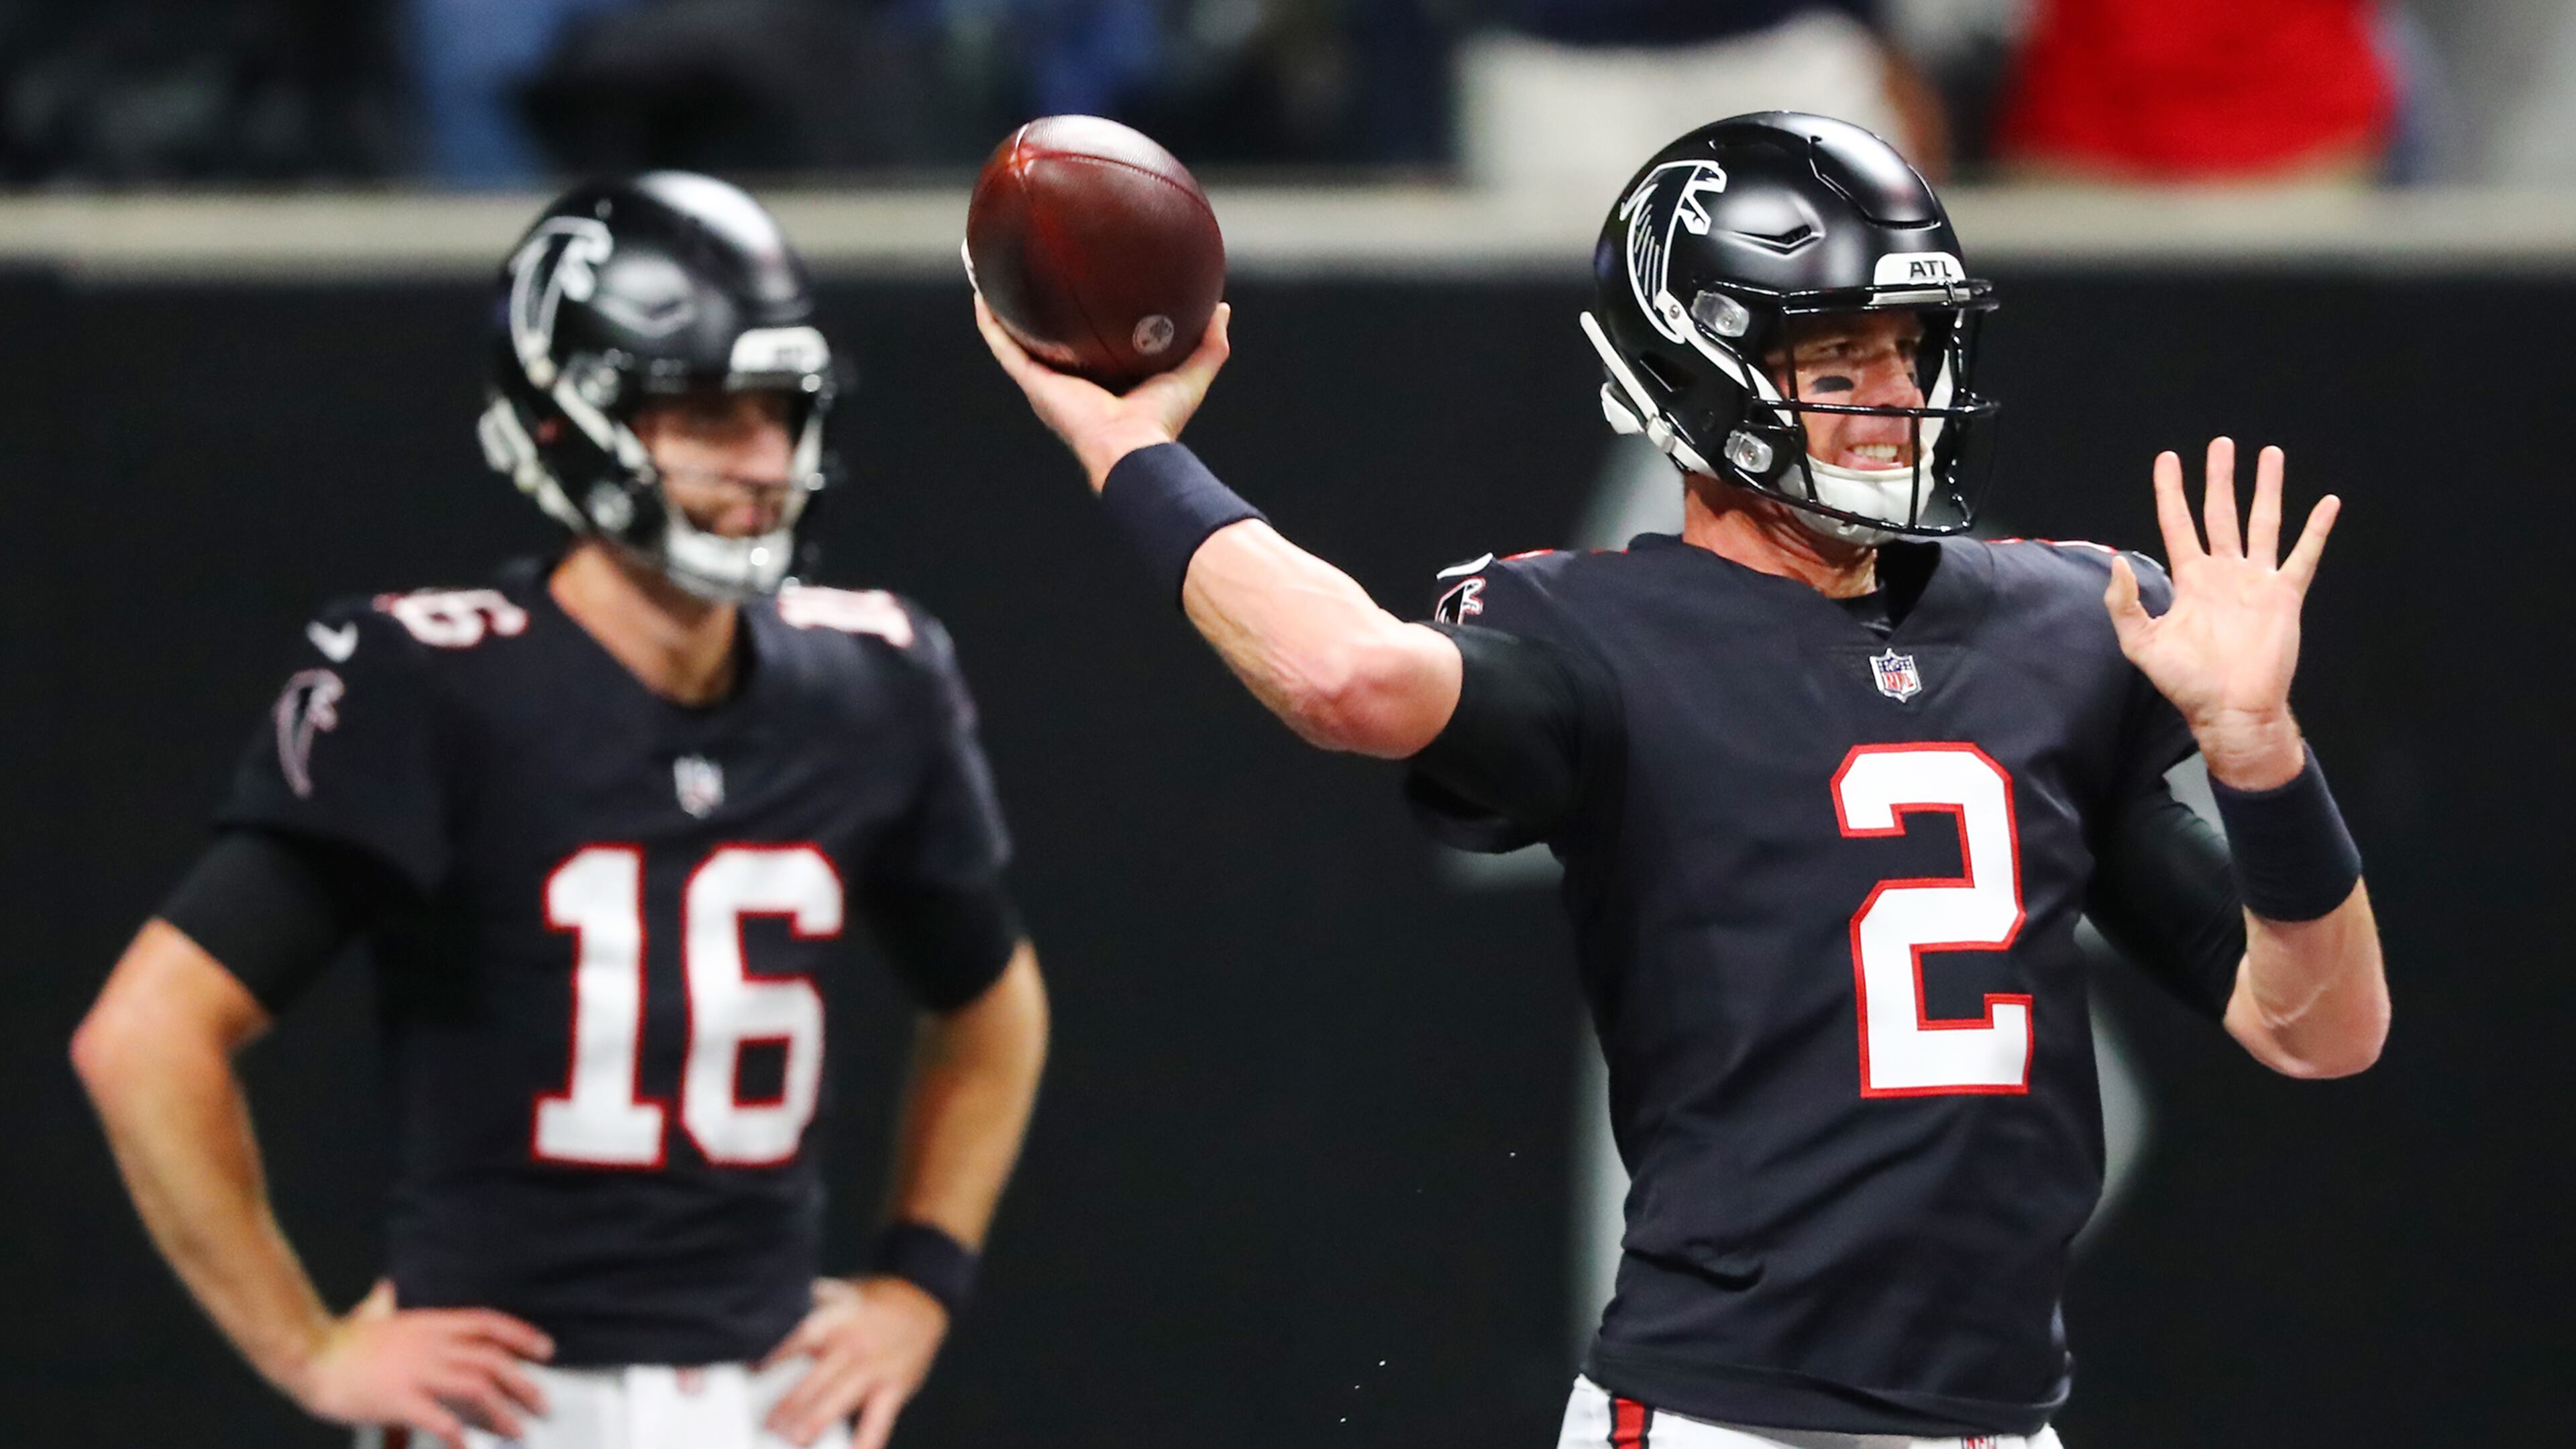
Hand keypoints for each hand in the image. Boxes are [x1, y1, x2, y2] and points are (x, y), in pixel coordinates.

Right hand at [287, 1279, 551, 1441]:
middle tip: (542, 1402)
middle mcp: (431, 1344)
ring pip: (476, 1387)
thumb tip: (385, 1290)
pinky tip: (467, 1446)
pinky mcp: (398, 1398)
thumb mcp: (370, 1316)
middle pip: (491, 1359)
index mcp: (430, 1324)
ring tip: (518, 1430)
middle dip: (523, 1382)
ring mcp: (417, 1371)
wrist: (309, 1354)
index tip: (545, 1350)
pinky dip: (458, 1433)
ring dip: (502, 1411)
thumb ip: (382, 1304)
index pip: (488, 1324)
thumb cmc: (338, 1341)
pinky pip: (438, 1418)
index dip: (522, 1335)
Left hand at [760, 1276, 948, 1448]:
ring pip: (841, 1399)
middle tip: (767, 1424)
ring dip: (816, 1421)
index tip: (753, 1374)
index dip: (776, 1357)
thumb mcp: (841, 1293)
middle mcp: (854, 1344)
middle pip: (816, 1378)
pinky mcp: (895, 1387)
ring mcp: (875, 1367)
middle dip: (789, 1404)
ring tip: (795, 1439)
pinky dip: (867, 1440)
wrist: (923, 1301)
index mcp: (836, 1320)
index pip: (800, 1339)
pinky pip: (879, 1419)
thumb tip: (770, 1316)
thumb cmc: (874, 1302)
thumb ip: (809, 1306)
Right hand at [973, 294, 1231, 489]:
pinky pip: (1005, 347)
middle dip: (1035, 316)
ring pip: (1016, 342)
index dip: (1080, 325)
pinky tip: (981, 295)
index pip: (1086, 349)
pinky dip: (990, 324)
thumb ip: (1209, 343)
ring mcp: (1046, 384)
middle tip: (1028, 279)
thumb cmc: (1162, 422)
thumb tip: (1221, 308)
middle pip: (1045, 343)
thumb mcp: (1192, 374)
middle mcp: (1068, 383)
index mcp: (1100, 383)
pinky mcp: (1034, 383)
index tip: (1079, 296)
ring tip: (991, 279)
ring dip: (1001, 313)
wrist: (1133, 447)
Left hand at [2106, 438, 2339, 789]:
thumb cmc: (2186, 682)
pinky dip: (2317, 529)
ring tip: (2270, 454)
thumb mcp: (2141, 643)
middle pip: (2221, 512)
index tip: (2168, 459)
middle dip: (2221, 478)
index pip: (2177, 523)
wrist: (2230, 710)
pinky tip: (2328, 503)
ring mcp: (2256, 581)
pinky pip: (2304, 555)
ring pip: (2263, 522)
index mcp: (2190, 579)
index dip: (2171, 491)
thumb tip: (2117, 562)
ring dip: (2267, 488)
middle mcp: (2224, 573)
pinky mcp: (2285, 595)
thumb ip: (2123, 604)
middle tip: (2222, 443)